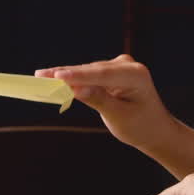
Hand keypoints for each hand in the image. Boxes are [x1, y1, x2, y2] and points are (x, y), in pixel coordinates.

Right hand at [35, 55, 179, 149]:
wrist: (154, 129)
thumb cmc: (140, 126)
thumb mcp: (118, 117)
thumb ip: (98, 100)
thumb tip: (75, 89)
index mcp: (135, 75)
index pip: (101, 74)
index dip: (77, 75)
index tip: (57, 75)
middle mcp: (128, 65)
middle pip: (91, 71)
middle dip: (66, 74)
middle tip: (39, 75)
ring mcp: (120, 66)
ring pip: (87, 71)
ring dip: (66, 75)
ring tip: (41, 77)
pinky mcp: (112, 70)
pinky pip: (89, 74)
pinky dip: (74, 79)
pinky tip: (53, 78)